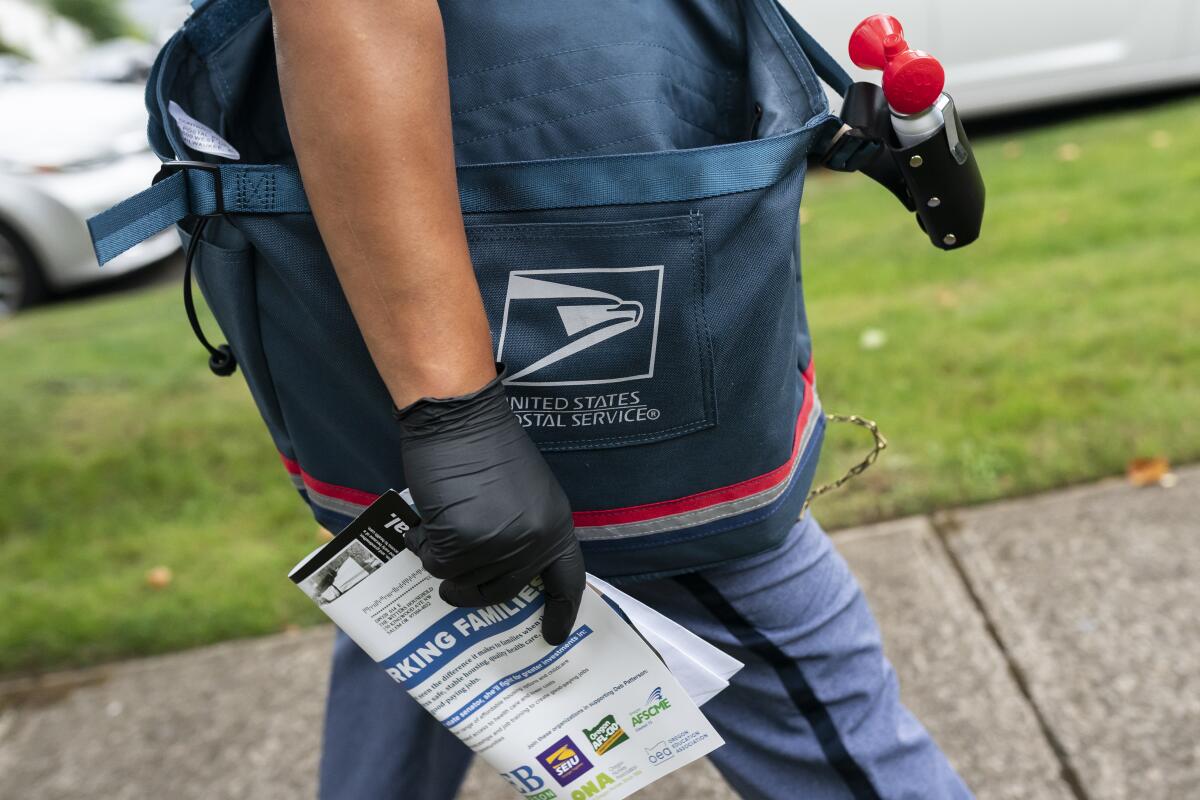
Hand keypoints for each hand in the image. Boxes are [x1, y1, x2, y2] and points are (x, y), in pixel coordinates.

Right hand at [395, 365, 584, 644]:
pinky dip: (425, 545)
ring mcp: (497, 545)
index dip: (561, 613)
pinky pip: (435, 563)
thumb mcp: (528, 494)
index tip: (552, 637)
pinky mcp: (461, 541)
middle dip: (473, 590)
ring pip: (461, 581)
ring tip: (443, 523)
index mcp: (555, 527)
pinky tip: (428, 519)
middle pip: (500, 592)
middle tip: (456, 574)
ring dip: (444, 558)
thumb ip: (526, 531)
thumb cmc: (488, 447)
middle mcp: (531, 542)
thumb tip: (508, 571)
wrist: (461, 417)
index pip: (567, 582)